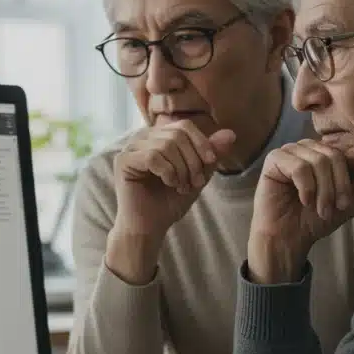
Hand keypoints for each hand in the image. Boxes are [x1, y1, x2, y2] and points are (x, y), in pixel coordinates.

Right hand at [113, 121, 235, 238]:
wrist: (149, 227)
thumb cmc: (170, 202)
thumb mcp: (198, 176)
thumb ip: (211, 155)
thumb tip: (230, 134)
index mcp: (159, 136)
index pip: (185, 125)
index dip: (201, 142)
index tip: (210, 163)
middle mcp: (143, 137)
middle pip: (177, 133)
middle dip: (193, 159)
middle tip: (195, 183)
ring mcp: (131, 147)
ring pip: (166, 145)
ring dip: (181, 169)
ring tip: (181, 186)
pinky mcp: (123, 160)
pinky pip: (152, 156)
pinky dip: (168, 172)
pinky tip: (169, 184)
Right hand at [249, 140, 353, 282]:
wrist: (288, 237)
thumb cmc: (314, 219)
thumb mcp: (347, 204)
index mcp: (324, 153)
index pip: (346, 153)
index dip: (348, 179)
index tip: (346, 203)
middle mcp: (307, 147)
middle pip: (333, 156)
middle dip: (337, 186)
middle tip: (334, 208)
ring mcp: (290, 151)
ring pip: (317, 161)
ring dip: (322, 191)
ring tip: (319, 209)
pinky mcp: (274, 159)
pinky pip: (299, 166)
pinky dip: (306, 188)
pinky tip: (304, 200)